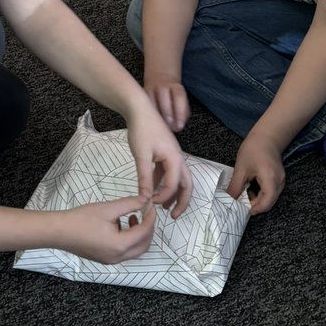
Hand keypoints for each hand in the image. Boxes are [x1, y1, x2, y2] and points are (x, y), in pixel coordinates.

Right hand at [60, 195, 155, 263]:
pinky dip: (129, 240)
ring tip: (133, 217)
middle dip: (148, 228)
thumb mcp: (108, 208)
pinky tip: (119, 225)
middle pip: (144, 245)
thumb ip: (130, 204)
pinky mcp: (105, 259)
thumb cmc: (82, 219)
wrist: (59, 231)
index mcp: (120, 246)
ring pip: (135, 250)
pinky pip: (124, 251)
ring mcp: (111, 260)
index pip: (145, 232)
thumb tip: (146, 199)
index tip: (151, 204)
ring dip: (139, 235)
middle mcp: (118, 257)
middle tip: (146, 212)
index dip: (151, 217)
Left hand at [126, 100, 192, 217]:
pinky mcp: (165, 152)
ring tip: (165, 207)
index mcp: (175, 158)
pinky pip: (168, 171)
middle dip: (182, 201)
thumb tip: (145, 199)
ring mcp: (172, 155)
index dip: (162, 197)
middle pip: (186, 184)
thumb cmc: (142, 130)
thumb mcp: (141, 156)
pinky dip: (164, 182)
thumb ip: (145, 178)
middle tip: (174, 217)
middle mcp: (178, 158)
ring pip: (178, 178)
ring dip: (173, 193)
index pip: (173, 185)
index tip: (149, 203)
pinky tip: (153, 189)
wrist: (139, 108)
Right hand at [144, 73, 190, 132]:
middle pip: (164, 97)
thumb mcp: (181, 100)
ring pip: (151, 101)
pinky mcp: (141, 94)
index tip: (179, 126)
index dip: (180, 112)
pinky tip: (149, 123)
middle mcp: (162, 86)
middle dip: (167, 114)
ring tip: (158, 128)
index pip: (179, 97)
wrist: (160, 76)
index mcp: (175, 87)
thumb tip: (178, 126)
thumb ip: (182, 112)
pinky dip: (146, 114)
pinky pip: (142, 103)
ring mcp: (150, 89)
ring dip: (154, 115)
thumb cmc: (172, 94)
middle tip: (168, 128)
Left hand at [227, 132, 284, 213]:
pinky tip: (252, 187)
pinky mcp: (279, 179)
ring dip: (258, 199)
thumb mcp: (241, 168)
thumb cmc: (254, 148)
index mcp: (270, 178)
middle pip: (270, 202)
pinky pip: (272, 192)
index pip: (267, 202)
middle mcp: (279, 181)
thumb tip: (229, 199)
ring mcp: (281, 180)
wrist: (267, 136)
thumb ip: (235, 186)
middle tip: (242, 201)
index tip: (244, 210)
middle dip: (256, 205)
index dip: (256, 209)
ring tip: (246, 191)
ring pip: (271, 198)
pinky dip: (262, 194)